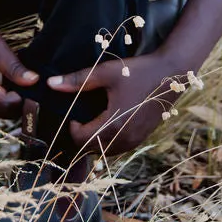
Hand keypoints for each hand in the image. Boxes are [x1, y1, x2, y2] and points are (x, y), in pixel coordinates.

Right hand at [0, 25, 37, 118]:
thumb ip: (15, 68)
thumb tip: (34, 81)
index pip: (6, 104)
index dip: (24, 98)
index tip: (37, 86)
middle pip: (6, 111)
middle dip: (22, 101)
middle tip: (34, 84)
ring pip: (4, 111)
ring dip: (16, 100)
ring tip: (26, 83)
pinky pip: (0, 104)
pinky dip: (10, 97)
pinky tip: (17, 84)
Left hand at [47, 53, 178, 155]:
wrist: (170, 74)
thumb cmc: (136, 71)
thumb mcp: (105, 72)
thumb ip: (77, 80)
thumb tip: (50, 84)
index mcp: (113, 125)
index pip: (80, 140)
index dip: (70, 127)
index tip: (72, 111)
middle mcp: (123, 139)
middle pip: (90, 148)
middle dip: (81, 134)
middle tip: (79, 114)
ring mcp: (134, 141)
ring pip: (104, 150)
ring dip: (94, 138)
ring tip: (93, 116)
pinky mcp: (140, 139)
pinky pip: (116, 147)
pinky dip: (107, 138)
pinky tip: (108, 119)